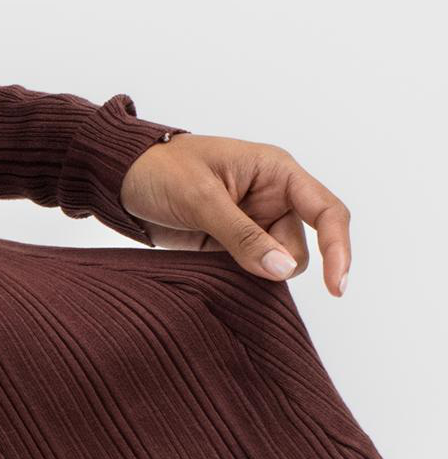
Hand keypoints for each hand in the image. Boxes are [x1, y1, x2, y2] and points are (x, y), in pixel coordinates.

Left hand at [119, 132, 351, 296]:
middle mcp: (274, 197)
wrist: (119, 178)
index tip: (335, 288)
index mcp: (276, 171)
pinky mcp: (235, 245)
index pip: (327, 211)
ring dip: (254, 271)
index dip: (339, 249)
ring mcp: (255, 223)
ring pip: (278, 265)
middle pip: (300, 248)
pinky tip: (214, 266)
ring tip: (211, 250)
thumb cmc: (159, 170)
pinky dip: (242, 278)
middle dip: (274, 262)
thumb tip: (284, 270)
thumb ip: (243, 234)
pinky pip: (255, 272)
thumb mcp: (199, 198)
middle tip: (226, 251)